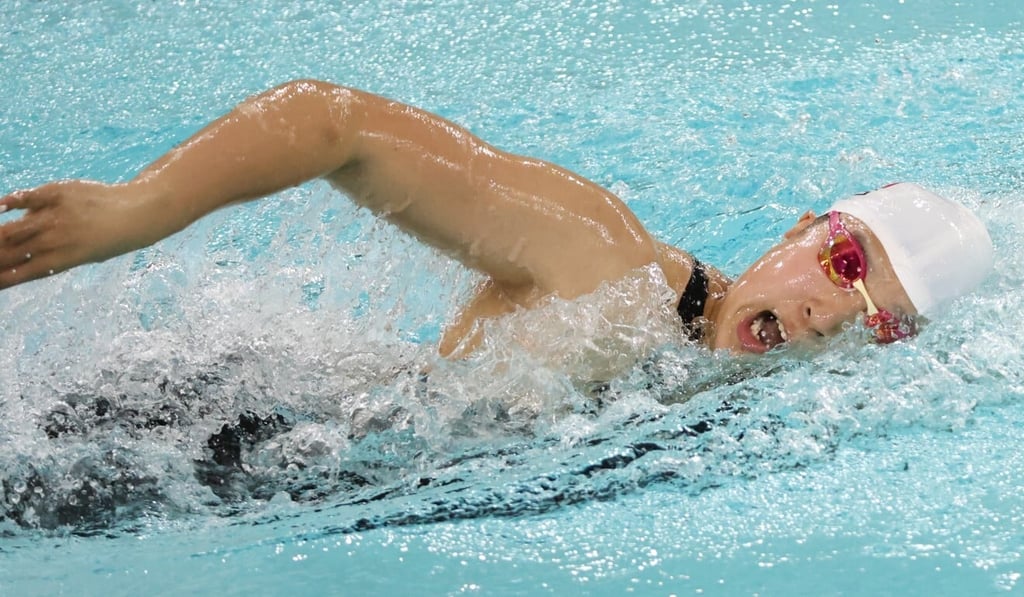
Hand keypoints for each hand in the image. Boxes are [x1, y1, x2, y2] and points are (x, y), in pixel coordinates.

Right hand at [0, 180, 152, 288]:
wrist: (137, 213)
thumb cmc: (109, 236)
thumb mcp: (83, 254)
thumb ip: (51, 252)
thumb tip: (20, 242)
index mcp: (62, 260)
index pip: (22, 273)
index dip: (3, 278)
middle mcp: (57, 240)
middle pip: (13, 252)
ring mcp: (56, 216)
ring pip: (15, 229)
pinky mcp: (58, 193)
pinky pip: (27, 197)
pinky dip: (10, 202)